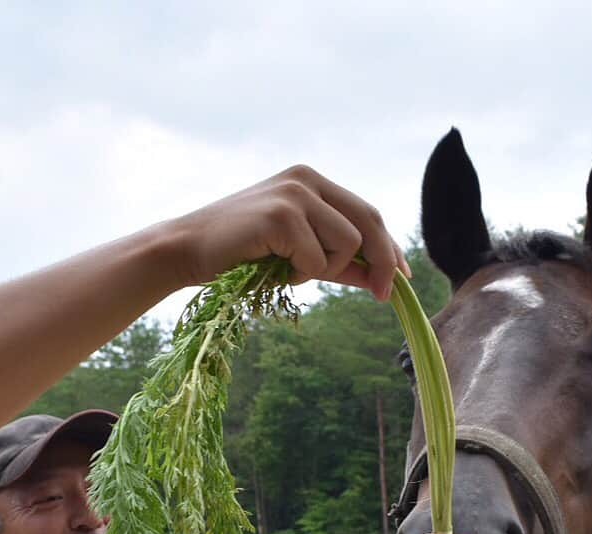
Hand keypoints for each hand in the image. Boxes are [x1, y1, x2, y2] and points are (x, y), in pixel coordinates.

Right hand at [171, 165, 410, 300]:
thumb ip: (341, 261)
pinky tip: (273, 267)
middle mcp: (306, 179)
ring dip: (326, 270)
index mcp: (312, 181)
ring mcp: (294, 193)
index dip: (390, 248)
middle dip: (384, 263)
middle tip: (384, 295)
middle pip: (369, 222)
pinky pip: (317, 260)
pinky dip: (301, 275)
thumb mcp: (301, 254)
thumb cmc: (242, 254)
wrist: (188, 251)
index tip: (403, 277)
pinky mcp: (281, 214)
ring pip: (347, 244)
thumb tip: (383, 278)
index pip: (367, 213)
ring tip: (290, 269)